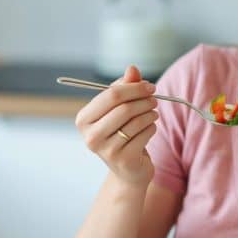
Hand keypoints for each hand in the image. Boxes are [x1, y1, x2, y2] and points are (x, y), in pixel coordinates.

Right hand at [74, 65, 158, 185]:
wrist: (128, 169)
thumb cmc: (121, 132)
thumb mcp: (119, 108)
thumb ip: (125, 87)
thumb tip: (132, 68)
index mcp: (83, 119)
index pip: (111, 95)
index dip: (134, 87)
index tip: (149, 86)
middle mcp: (90, 136)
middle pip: (124, 108)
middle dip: (144, 100)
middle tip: (154, 99)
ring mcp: (106, 151)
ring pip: (137, 121)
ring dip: (150, 114)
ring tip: (153, 114)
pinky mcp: (123, 160)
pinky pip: (145, 134)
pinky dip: (152, 128)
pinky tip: (150, 129)